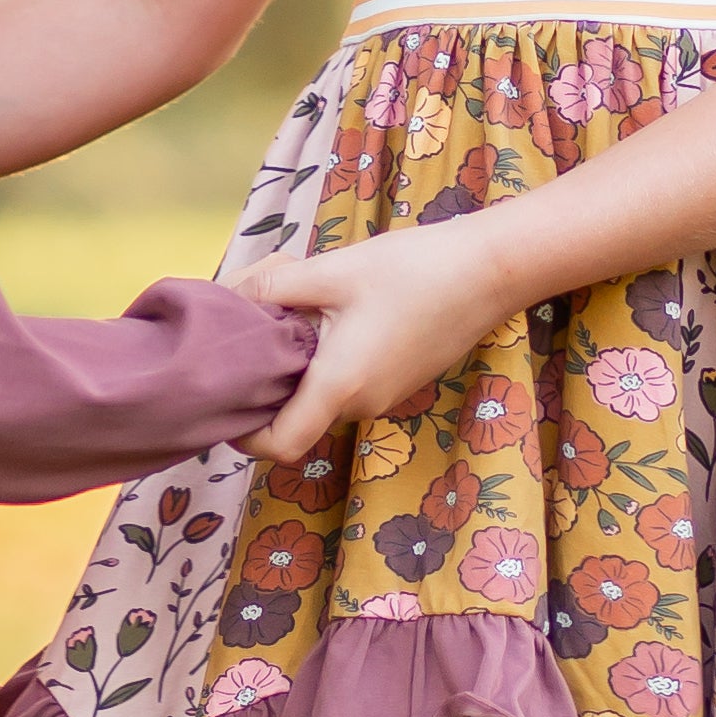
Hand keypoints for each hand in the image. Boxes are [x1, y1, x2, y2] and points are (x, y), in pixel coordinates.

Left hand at [244, 219, 516, 463]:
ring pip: (321, 395)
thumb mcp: (332, 270)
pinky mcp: (399, 381)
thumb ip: (272, 288)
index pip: (279, 446)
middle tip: (256, 325)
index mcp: (340, 386)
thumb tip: (226, 298)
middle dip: (267, 379)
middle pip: (295, 416)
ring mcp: (384, 396)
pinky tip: (331, 310)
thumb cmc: (412, 269)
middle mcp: (362, 404)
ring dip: (298, 363)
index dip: (245, 436)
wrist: (489, 270)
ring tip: (295, 305)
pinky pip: (347, 382)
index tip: (226, 400)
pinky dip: (326, 358)